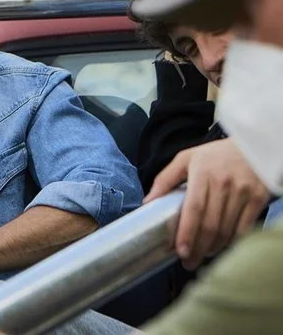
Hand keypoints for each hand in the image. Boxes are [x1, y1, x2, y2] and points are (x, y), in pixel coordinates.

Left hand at [145, 138, 269, 269]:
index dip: (187, 233)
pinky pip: (245, 227)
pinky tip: (222, 246)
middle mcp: (223, 183)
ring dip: (214, 248)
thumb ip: (165, 179)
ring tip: (202, 256)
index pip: (193, 209)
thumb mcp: (186, 158)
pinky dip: (233, 241)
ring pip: (227, 229)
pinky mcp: (259, 198)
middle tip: (188, 261)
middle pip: (210, 224)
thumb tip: (147, 202)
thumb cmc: (215, 154)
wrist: (254, 145)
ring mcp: (243, 192)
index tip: (180, 250)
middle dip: (198, 248)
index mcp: (202, 173)